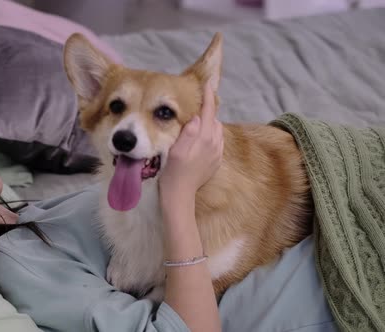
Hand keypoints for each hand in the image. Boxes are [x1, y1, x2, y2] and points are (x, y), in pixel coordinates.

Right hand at [158, 82, 223, 198]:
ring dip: (210, 122)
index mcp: (205, 139)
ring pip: (217, 130)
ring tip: (198, 119)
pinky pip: (217, 142)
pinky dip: (211, 134)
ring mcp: (217, 154)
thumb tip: (198, 117)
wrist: (180, 196)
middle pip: (215, 120)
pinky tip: (200, 138)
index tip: (207, 84)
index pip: (209, 112)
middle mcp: (215, 144)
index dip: (208, 97)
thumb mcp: (176, 150)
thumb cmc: (173, 172)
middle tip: (197, 102)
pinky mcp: (216, 162)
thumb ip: (189, 132)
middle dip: (208, 109)